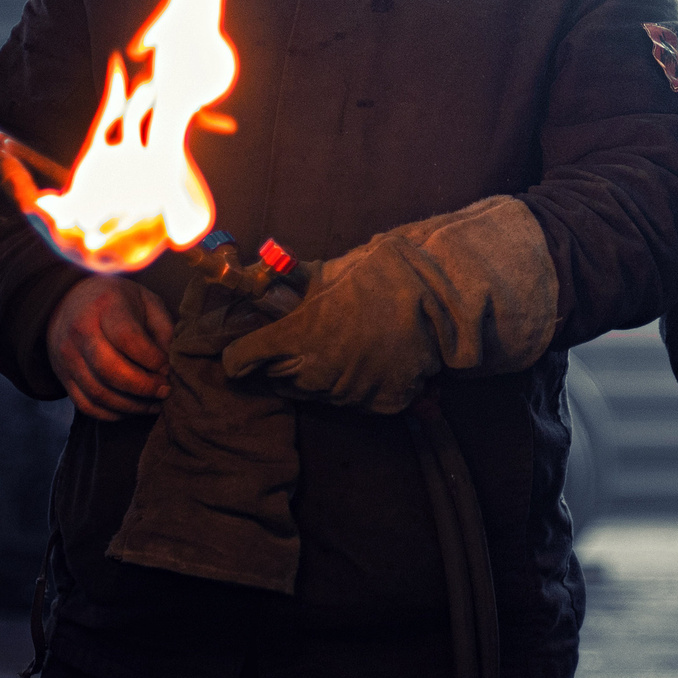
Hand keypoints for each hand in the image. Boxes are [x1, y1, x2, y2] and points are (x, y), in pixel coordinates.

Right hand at [46, 274, 174, 419]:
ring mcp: (67, 356)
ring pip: (98, 393)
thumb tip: (171, 365)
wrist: (68, 301)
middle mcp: (81, 331)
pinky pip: (85, 405)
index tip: (168, 367)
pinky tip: (131, 409)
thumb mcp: (146, 301)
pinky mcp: (62, 376)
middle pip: (110, 370)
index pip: (127, 338)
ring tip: (154, 404)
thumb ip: (163, 329)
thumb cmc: (117, 301)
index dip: (152, 358)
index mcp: (105, 306)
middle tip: (165, 391)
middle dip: (144, 387)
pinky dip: (111, 414)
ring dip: (131, 405)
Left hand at [222, 197, 557, 414]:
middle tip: (302, 340)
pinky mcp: (377, 404)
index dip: (240, 354)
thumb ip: (289, 282)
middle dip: (281, 363)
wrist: (439, 301)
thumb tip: (259, 274)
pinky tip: (371, 360)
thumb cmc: (381, 278)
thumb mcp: (329, 272)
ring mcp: (347, 393)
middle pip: (274, 380)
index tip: (246, 350)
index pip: (239, 361)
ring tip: (344, 346)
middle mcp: (314, 371)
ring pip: (314, 393)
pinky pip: (354, 400)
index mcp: (296, 336)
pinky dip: (357, 385)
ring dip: (319, 375)